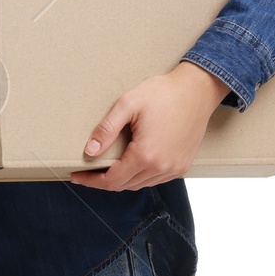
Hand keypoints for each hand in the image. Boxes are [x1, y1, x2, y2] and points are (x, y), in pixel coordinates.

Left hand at [68, 62, 231, 189]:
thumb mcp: (128, 104)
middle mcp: (162, 167)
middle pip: (125, 185)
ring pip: (140, 184)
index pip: (112, 180)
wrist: (197, 90)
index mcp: (146, 155)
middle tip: (87, 172)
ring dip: (122, 179)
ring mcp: (174, 168)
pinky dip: (140, 176)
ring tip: (107, 169)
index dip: (91, 181)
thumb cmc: (163, 93)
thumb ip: (107, 129)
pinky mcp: (183, 165)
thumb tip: (91, 151)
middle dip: (103, 181)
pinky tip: (132, 165)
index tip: (76, 177)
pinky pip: (156, 179)